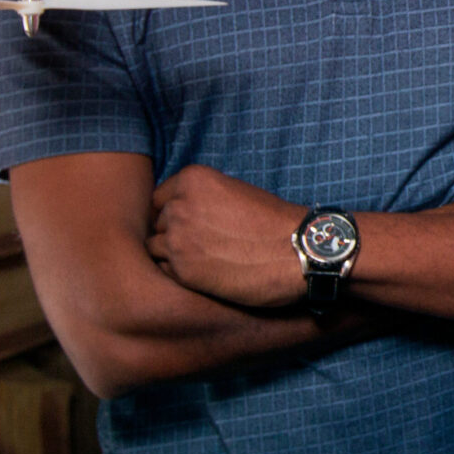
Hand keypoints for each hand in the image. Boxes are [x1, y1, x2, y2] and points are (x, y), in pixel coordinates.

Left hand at [147, 165, 305, 308]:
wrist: (297, 251)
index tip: (191, 225)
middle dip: (174, 234)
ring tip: (204, 261)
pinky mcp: (182, 269)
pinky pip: (165, 271)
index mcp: (193, 179)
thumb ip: (203, 198)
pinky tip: (206, 274)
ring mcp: (177, 238)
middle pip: (158, 223)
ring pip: (156, 247)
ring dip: (174, 255)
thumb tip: (181, 211)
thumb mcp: (235, 192)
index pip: (161, 198)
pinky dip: (180, 274)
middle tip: (201, 246)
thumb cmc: (274, 223)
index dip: (175, 213)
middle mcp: (179, 205)